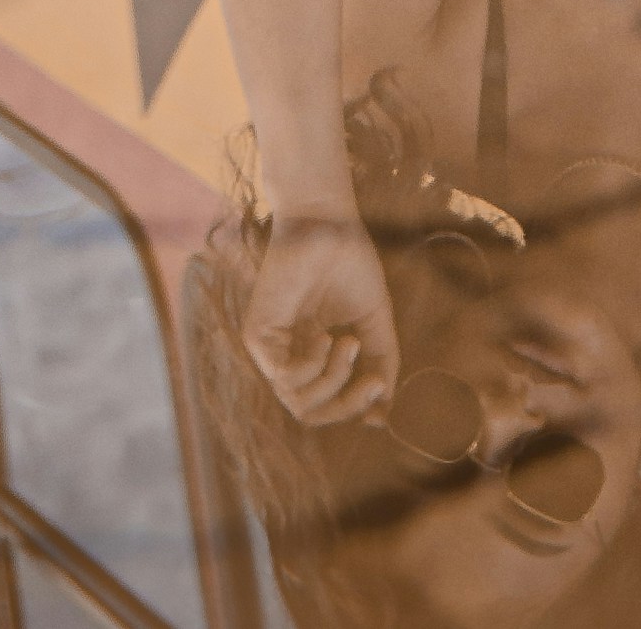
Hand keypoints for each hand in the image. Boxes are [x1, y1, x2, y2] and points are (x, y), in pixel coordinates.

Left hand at [240, 207, 397, 425]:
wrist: (329, 223)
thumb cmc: (350, 265)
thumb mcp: (374, 322)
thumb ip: (381, 365)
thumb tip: (383, 416)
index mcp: (313, 355)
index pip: (326, 404)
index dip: (353, 408)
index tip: (380, 394)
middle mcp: (289, 356)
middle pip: (312, 413)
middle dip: (347, 404)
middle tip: (373, 381)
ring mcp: (272, 349)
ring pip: (299, 403)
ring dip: (333, 380)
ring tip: (348, 341)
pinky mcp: (257, 337)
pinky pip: (284, 379)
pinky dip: (312, 366)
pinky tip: (325, 335)